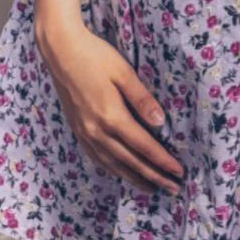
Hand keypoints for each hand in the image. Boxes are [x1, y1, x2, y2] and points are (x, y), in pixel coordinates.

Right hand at [38, 21, 185, 196]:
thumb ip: (142, 99)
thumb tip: (160, 122)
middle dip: (153, 177)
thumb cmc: (96, 56)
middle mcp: (96, 131)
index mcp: (111, 117)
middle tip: (173, 189)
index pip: (143, 146)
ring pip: (112, 164)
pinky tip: (120, 173)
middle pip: (130, 161)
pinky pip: (97, 157)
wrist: (61, 51)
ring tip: (152, 188)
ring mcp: (84, 132)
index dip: (162, 161)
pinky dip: (112, 169)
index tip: (179, 172)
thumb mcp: (124, 73)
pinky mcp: (77, 129)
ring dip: (133, 178)